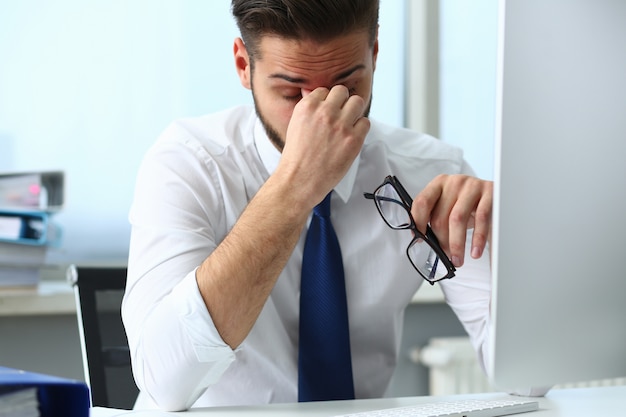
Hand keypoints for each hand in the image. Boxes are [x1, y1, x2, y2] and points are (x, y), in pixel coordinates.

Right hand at [278, 85, 369, 207]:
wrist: (300, 180)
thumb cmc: (296, 157)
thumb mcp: (295, 125)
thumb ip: (306, 107)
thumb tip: (311, 92)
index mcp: (307, 107)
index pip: (324, 90)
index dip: (327, 101)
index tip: (328, 110)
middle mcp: (324, 112)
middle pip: (342, 91)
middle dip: (342, 101)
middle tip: (340, 114)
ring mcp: (340, 125)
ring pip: (357, 102)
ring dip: (354, 110)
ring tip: (348, 123)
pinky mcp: (353, 139)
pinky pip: (365, 122)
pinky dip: (361, 128)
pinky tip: (352, 136)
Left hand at [411, 174, 492, 266]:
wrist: (494, 196)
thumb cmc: (467, 204)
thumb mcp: (448, 206)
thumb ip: (435, 218)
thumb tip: (425, 242)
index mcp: (439, 183)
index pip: (422, 202)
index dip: (418, 222)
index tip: (419, 240)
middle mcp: (454, 182)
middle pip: (440, 216)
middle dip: (442, 241)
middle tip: (446, 256)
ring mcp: (472, 186)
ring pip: (457, 219)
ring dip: (456, 244)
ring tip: (458, 259)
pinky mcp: (490, 193)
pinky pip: (481, 219)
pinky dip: (477, 239)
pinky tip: (475, 252)